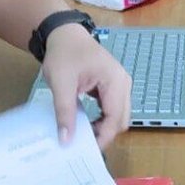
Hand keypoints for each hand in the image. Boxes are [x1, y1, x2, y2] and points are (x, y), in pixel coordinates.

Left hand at [40, 23, 131, 148]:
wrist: (64, 34)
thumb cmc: (63, 54)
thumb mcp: (60, 83)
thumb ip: (64, 112)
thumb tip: (66, 140)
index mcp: (115, 81)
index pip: (115, 119)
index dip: (103, 138)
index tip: (86, 150)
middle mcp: (124, 84)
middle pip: (121, 120)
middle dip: (104, 135)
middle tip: (83, 144)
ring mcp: (121, 85)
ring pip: (119, 116)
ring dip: (104, 128)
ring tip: (83, 135)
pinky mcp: (114, 86)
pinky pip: (113, 109)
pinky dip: (102, 119)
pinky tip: (87, 123)